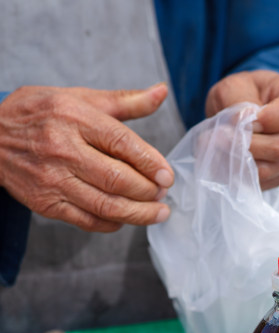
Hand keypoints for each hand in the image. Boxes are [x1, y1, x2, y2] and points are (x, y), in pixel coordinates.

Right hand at [0, 83, 174, 231]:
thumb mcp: (79, 98)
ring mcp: (54, 180)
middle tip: (163, 195)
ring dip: (138, 214)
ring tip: (157, 213)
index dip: (150, 162)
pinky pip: (88, 220)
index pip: (122, 143)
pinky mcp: (47, 204)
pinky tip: (125, 219)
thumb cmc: (41, 115)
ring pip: (106, 205)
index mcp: (75, 117)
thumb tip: (162, 93)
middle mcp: (64, 149)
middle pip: (118, 179)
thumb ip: (124, 101)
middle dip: (148, 192)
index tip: (168, 176)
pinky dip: (112, 223)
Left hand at [205, 70, 278, 189]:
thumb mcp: (233, 86)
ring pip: (272, 169)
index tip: (249, 120)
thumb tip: (242, 125)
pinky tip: (229, 160)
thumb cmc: (240, 94)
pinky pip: (264, 182)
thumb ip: (238, 101)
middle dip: (249, 145)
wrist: (237, 114)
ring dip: (242, 161)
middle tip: (221, 137)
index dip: (273, 118)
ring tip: (219, 148)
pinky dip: (242, 174)